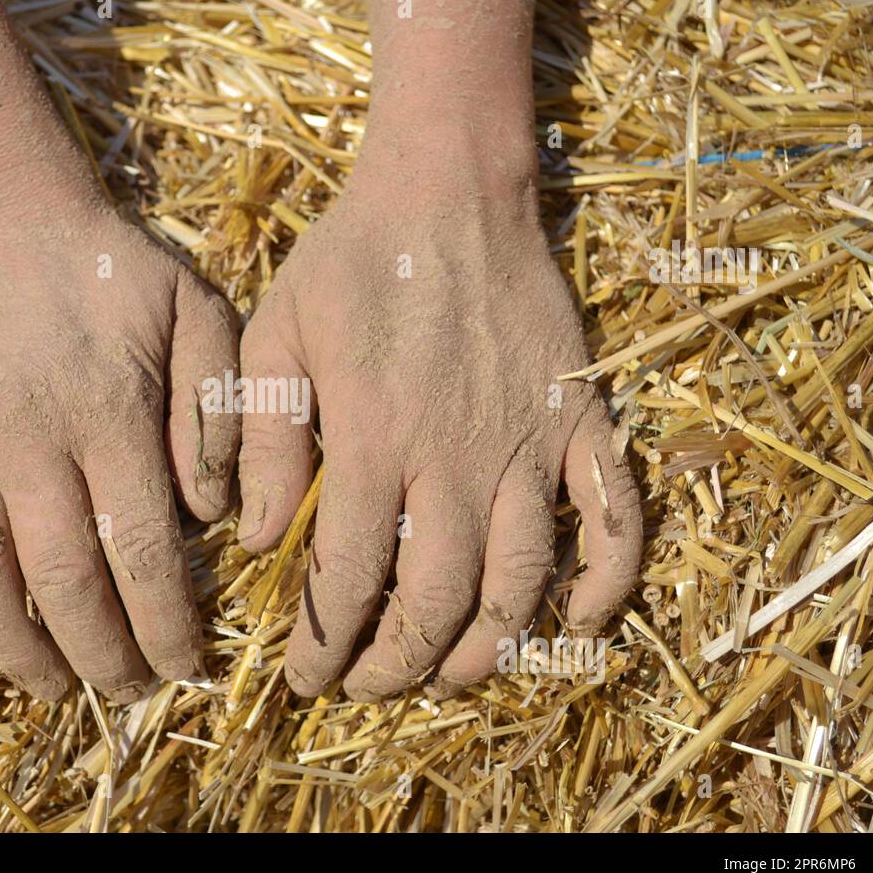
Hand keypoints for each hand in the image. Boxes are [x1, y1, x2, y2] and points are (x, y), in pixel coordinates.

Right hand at [0, 203, 238, 702]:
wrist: (1, 214)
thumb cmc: (113, 268)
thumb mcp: (196, 312)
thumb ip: (220, 410)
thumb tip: (213, 516)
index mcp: (107, 415)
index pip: (141, 550)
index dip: (167, 622)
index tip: (187, 667)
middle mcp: (26, 442)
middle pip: (62, 581)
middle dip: (103, 653)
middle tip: (131, 692)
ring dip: (16, 649)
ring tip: (53, 694)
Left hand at [237, 171, 641, 700]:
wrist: (447, 188)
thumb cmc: (352, 261)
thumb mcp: (275, 334)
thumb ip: (263, 438)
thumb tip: (257, 539)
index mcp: (374, 439)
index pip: (349, 577)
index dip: (325, 643)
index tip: (306, 679)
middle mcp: (457, 457)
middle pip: (437, 599)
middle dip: (398, 663)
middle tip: (369, 685)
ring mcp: (529, 442)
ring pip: (522, 580)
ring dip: (488, 647)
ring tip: (450, 677)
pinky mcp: (580, 419)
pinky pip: (615, 515)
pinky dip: (608, 579)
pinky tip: (583, 623)